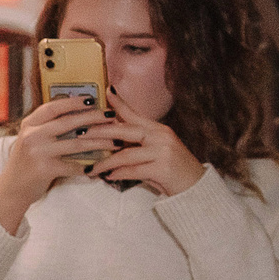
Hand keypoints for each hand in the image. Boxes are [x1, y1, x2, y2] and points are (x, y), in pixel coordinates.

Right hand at [0, 94, 129, 229]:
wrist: (11, 189)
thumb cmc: (27, 162)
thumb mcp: (31, 139)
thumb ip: (47, 127)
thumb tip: (77, 112)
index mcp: (29, 124)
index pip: (53, 107)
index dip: (73, 102)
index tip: (92, 99)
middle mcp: (32, 135)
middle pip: (68, 122)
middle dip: (94, 117)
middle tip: (111, 115)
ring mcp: (38, 152)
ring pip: (76, 143)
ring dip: (99, 142)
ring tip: (115, 142)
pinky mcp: (44, 169)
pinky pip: (73, 165)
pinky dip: (88, 166)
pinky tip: (100, 166)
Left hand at [91, 103, 206, 196]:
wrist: (196, 187)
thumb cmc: (173, 170)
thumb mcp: (157, 151)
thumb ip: (138, 144)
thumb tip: (113, 140)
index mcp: (158, 129)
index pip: (134, 114)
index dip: (119, 103)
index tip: (105, 92)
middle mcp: (161, 136)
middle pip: (125, 131)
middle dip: (100, 132)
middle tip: (81, 134)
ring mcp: (163, 152)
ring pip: (126, 154)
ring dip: (106, 163)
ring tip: (92, 169)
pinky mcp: (163, 169)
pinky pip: (133, 170)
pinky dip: (118, 174)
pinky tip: (108, 177)